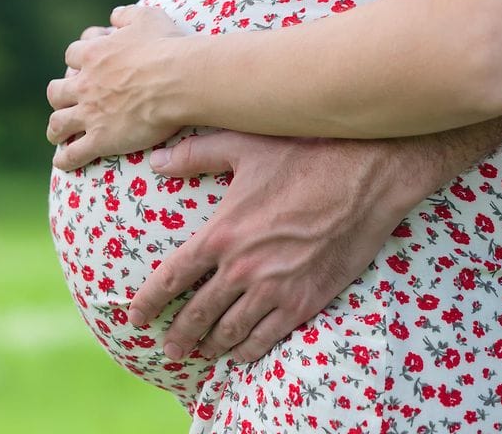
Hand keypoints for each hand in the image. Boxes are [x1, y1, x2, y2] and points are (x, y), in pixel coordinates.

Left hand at [46, 6, 186, 169]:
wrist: (177, 80)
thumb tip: (115, 16)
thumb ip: (127, 15)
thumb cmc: (166, 47)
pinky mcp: (100, 138)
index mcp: (94, 55)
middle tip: (65, 101)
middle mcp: (85, 84)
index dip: (78, 61)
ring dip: (56, 129)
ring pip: (59, 123)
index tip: (84, 65)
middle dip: (59, 96)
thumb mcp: (147, 17)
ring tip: (56, 135)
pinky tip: (61, 164)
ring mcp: (90, 113)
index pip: (73, 55)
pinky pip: (74, 152)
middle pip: (57, 90)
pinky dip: (64, 159)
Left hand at [128, 130, 448, 362]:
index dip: (148, 303)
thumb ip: (196, 155)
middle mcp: (241, 269)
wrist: (366, 175)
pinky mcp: (304, 301)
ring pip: (229, 333)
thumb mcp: (244, 147)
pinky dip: (247, 350)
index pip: (170, 279)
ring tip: (203, 351)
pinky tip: (240, 353)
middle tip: (169, 347)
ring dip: (211, 346)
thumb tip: (156, 160)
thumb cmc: (306, 154)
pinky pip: (266, 339)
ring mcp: (274, 290)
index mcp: (220, 234)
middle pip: (196, 315)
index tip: (135, 318)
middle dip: (178, 335)